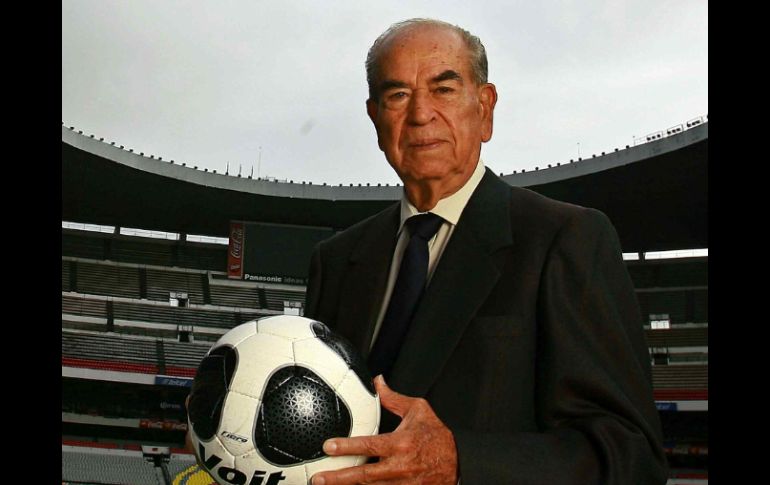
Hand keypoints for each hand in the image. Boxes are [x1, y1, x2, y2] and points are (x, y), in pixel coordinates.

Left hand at [311, 375, 457, 484]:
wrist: (458, 462)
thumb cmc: (437, 436)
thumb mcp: (418, 411)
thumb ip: (393, 399)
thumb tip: (378, 382)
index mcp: (401, 443)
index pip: (369, 445)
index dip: (347, 447)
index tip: (328, 446)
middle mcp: (400, 466)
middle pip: (363, 475)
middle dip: (339, 478)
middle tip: (318, 479)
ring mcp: (402, 484)